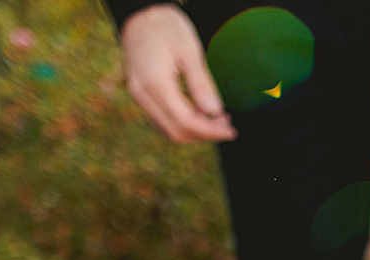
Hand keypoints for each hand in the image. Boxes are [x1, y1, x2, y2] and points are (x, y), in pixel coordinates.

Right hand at [119, 4, 235, 142]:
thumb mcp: (190, 50)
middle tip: (227, 123)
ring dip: (193, 131)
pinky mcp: (140, 95)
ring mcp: (138, 96)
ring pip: (167, 130)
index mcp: (154, 83)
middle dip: (204, 133)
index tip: (231, 131)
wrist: (140, 15)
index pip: (185, 122)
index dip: (210, 131)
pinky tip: (199, 114)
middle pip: (175, 132)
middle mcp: (142, 94)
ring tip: (217, 119)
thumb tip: (215, 112)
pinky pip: (161, 120)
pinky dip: (181, 123)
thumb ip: (201, 84)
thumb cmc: (167, 27)